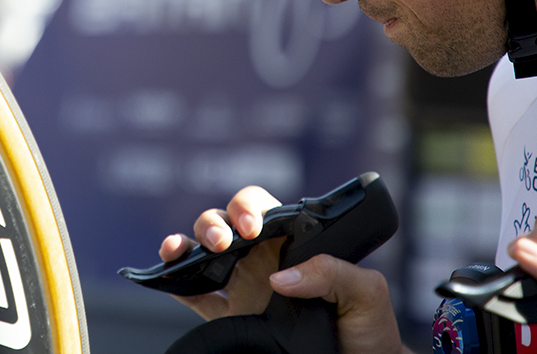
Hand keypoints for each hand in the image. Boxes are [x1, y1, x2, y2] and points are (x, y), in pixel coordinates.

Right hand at [160, 186, 405, 353]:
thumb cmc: (369, 329)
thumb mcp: (367, 292)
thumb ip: (332, 271)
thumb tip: (282, 276)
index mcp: (291, 245)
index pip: (262, 210)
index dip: (248, 208)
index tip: (251, 227)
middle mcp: (262, 260)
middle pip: (224, 223)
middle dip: (215, 223)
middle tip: (225, 242)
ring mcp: (242, 287)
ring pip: (203, 252)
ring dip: (188, 242)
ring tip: (184, 249)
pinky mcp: (228, 317)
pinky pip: (193, 294)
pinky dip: (175, 280)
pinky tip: (168, 272)